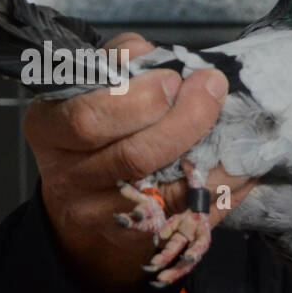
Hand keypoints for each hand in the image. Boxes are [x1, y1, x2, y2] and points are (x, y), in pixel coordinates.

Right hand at [23, 32, 255, 292]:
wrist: (80, 194)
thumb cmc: (93, 122)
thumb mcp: (90, 82)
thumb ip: (120, 59)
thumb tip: (159, 54)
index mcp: (48, 128)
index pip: (87, 119)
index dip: (138, 100)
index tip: (173, 78)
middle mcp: (67, 175)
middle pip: (132, 157)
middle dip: (184, 120)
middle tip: (210, 89)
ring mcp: (99, 213)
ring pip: (165, 192)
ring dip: (212, 156)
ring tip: (234, 124)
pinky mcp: (135, 238)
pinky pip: (189, 214)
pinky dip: (223, 188)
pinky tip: (242, 165)